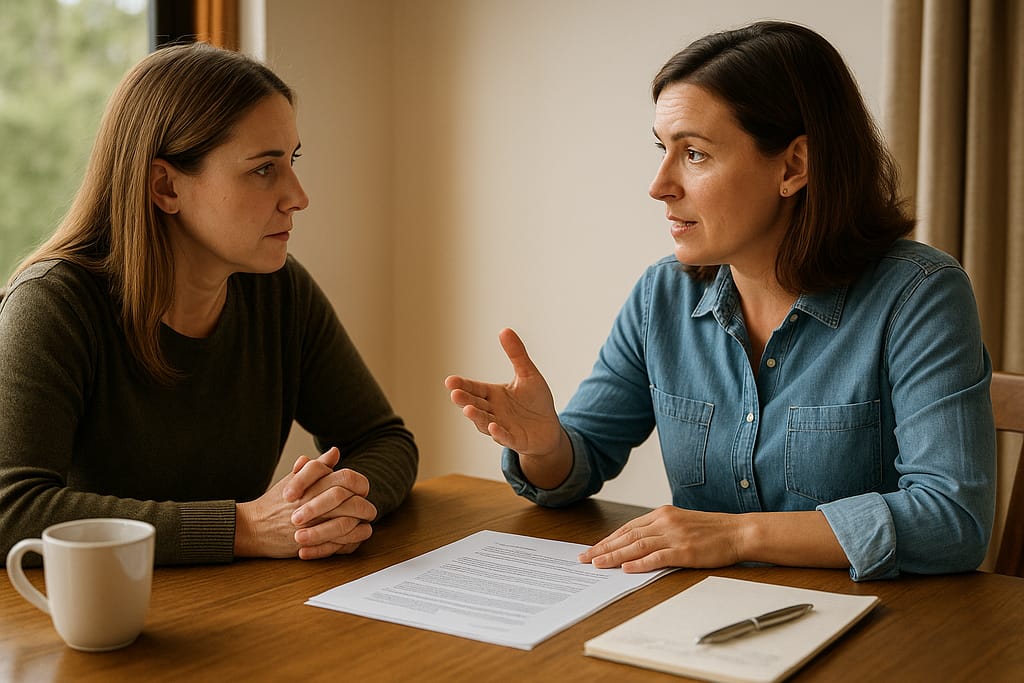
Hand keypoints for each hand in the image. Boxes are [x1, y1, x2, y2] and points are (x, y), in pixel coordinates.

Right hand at [285, 447, 376, 559]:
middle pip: (351, 501)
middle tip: (369, 509)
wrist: (253, 527)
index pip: (346, 479)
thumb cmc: (275, 502)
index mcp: (312, 485)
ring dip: (361, 522)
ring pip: (349, 521)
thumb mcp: (295, 480)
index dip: (359, 484)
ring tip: (364, 523)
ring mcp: (313, 523)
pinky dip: (352, 539)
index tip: (362, 490)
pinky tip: (354, 537)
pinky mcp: (311, 542)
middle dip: (364, 506)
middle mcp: (314, 502)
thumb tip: (335, 451)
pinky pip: (340, 542)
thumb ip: (317, 467)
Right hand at [444, 328, 562, 457]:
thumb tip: (504, 330)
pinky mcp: (515, 440)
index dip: (463, 385)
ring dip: (476, 417)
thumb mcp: (528, 374)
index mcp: (493, 395)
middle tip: (454, 393)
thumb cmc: (536, 402)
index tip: (449, 381)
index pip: (475, 389)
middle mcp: (493, 411)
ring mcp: (502, 427)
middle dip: (464, 400)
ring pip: (484, 422)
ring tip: (468, 409)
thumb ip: (516, 354)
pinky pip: (505, 437)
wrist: (549, 429)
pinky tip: (493, 427)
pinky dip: (498, 433)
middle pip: (475, 405)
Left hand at [578, 506, 742, 572]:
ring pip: (637, 546)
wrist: (738, 532)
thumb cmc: (711, 530)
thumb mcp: (681, 522)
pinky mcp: (685, 551)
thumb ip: (660, 529)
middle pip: (627, 536)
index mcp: (662, 514)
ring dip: (614, 556)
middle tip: (585, 558)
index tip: (593, 549)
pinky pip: (658, 557)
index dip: (608, 539)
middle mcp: (665, 522)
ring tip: (598, 564)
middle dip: (603, 548)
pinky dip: (640, 563)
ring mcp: (675, 536)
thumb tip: (637, 542)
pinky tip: (626, 568)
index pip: (628, 528)